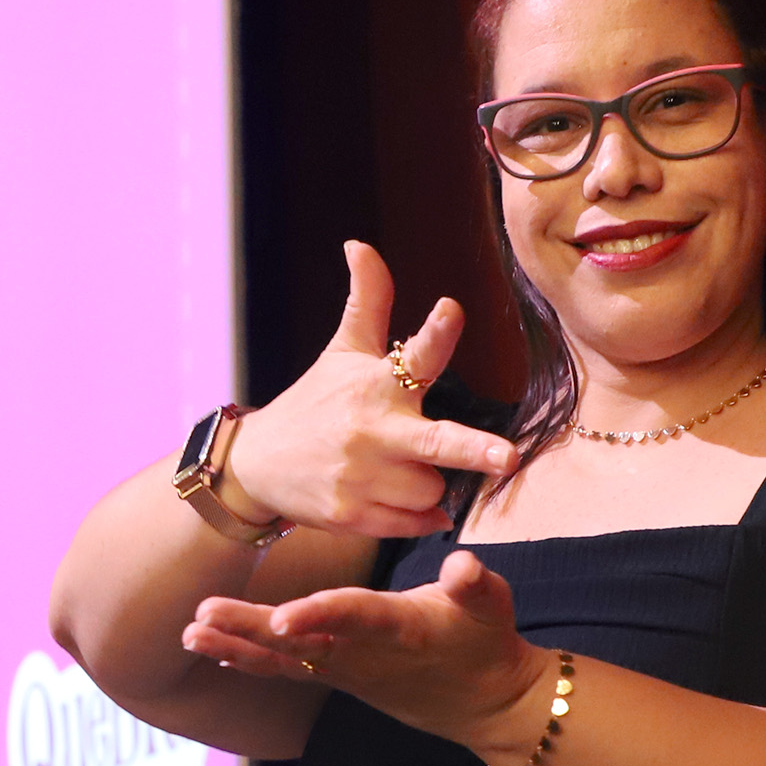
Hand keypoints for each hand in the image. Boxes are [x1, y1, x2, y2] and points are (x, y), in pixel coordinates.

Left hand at [183, 549, 547, 750]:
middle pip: (299, 642)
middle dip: (248, 628)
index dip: (319, 616)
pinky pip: (286, 671)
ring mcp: (346, 669)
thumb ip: (476, 583)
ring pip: (282, 660)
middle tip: (202, 614)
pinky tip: (212, 649)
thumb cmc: (484, 640)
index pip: (354, 617)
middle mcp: (364, 653)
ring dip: (234, 646)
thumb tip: (464, 563)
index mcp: (400, 627)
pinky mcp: (337, 676)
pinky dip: (248, 660)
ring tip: (190, 632)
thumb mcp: (492, 606)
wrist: (484, 702)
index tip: (281, 616)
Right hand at [224, 242, 516, 537]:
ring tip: (395, 467)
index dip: (436, 333)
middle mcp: (371, 430)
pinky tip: (400, 500)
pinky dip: (420, 516)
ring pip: (432, 489)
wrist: (257, 466)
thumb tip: (359, 242)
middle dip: (474, 450)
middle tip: (508, 458)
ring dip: (426, 481)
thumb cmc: (314, 403)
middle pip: (435, 443)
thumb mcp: (342, 352)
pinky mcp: (353, 514)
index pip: (414, 355)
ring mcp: (361, 476)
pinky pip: (414, 522)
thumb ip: (367, 302)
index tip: (450, 309)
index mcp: (375, 384)